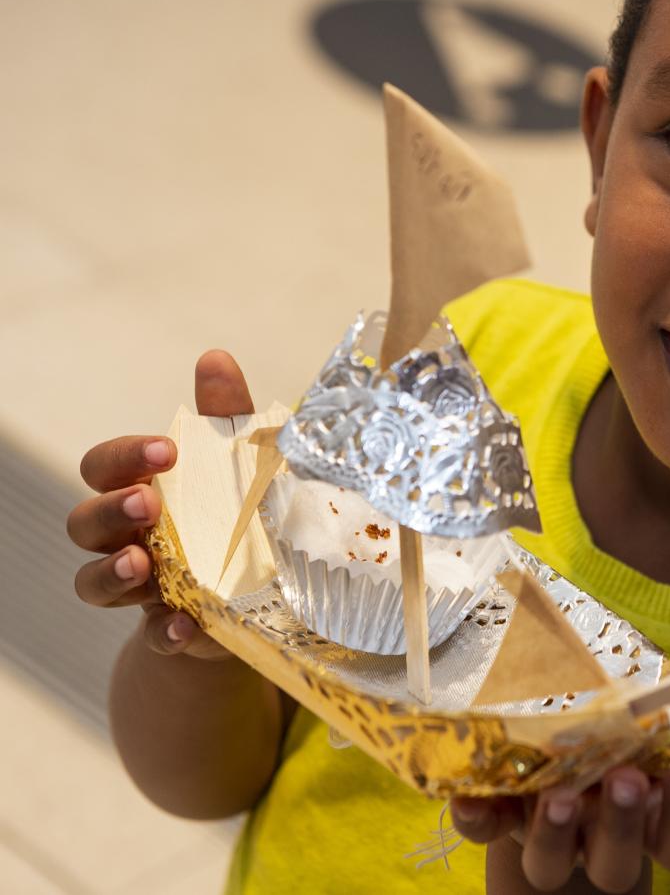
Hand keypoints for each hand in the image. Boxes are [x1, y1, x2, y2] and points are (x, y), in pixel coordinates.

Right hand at [68, 351, 252, 658]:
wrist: (260, 594)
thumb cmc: (235, 511)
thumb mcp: (240, 462)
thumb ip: (226, 415)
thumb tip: (214, 357)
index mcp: (138, 488)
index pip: (102, 467)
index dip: (124, 457)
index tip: (165, 450)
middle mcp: (124, 537)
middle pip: (84, 522)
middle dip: (110, 509)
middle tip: (147, 502)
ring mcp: (142, 588)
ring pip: (93, 582)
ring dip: (112, 572)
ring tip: (142, 564)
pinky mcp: (170, 629)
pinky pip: (152, 637)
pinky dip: (164, 631)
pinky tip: (185, 624)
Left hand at [450, 646, 669, 893]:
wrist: (556, 781)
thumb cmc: (619, 749)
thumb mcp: (655, 731)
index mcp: (645, 824)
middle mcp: (597, 845)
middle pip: (617, 862)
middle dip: (622, 823)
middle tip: (625, 778)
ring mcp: (545, 841)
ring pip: (550, 863)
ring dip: (555, 832)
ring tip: (558, 795)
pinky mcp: (497, 825)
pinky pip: (482, 833)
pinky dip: (476, 817)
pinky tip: (470, 799)